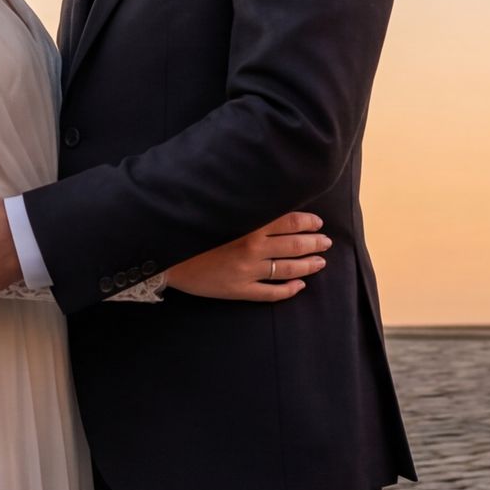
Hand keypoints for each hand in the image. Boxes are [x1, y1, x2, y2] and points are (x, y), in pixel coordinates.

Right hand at [164, 211, 327, 301]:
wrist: (164, 251)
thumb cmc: (189, 224)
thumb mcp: (218, 206)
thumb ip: (244, 203)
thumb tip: (266, 196)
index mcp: (250, 224)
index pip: (290, 221)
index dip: (308, 223)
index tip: (318, 223)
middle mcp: (253, 247)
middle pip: (294, 245)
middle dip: (314, 243)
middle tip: (326, 243)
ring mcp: (247, 271)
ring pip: (288, 269)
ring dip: (308, 266)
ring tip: (320, 263)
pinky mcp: (238, 289)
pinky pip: (270, 293)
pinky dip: (288, 291)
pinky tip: (299, 287)